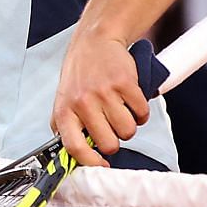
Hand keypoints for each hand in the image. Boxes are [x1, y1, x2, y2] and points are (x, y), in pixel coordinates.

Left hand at [51, 33, 151, 167]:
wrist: (95, 41)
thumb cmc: (80, 74)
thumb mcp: (64, 100)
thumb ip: (66, 127)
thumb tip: (71, 157)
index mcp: (65, 111)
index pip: (74, 148)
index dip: (90, 162)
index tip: (101, 164)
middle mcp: (82, 103)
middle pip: (109, 144)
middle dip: (115, 139)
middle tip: (111, 125)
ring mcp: (104, 93)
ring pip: (128, 131)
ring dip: (129, 125)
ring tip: (120, 110)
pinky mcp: (125, 83)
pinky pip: (142, 113)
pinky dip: (141, 111)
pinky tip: (130, 100)